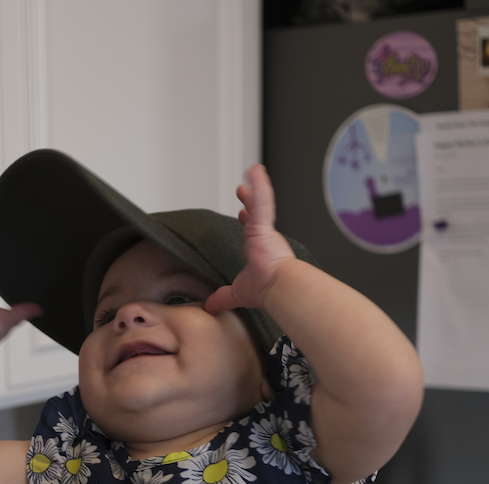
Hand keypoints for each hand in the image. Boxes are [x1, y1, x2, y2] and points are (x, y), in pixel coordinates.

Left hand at [204, 164, 296, 315]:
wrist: (279, 286)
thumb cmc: (266, 288)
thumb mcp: (238, 292)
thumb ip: (223, 298)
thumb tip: (209, 307)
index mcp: (259, 251)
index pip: (252, 232)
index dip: (247, 221)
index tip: (243, 214)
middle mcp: (264, 239)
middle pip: (256, 213)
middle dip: (250, 199)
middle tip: (242, 188)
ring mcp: (265, 231)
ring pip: (261, 202)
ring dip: (257, 186)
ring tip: (253, 171)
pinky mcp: (265, 225)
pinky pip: (263, 199)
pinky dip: (260, 184)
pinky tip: (255, 171)